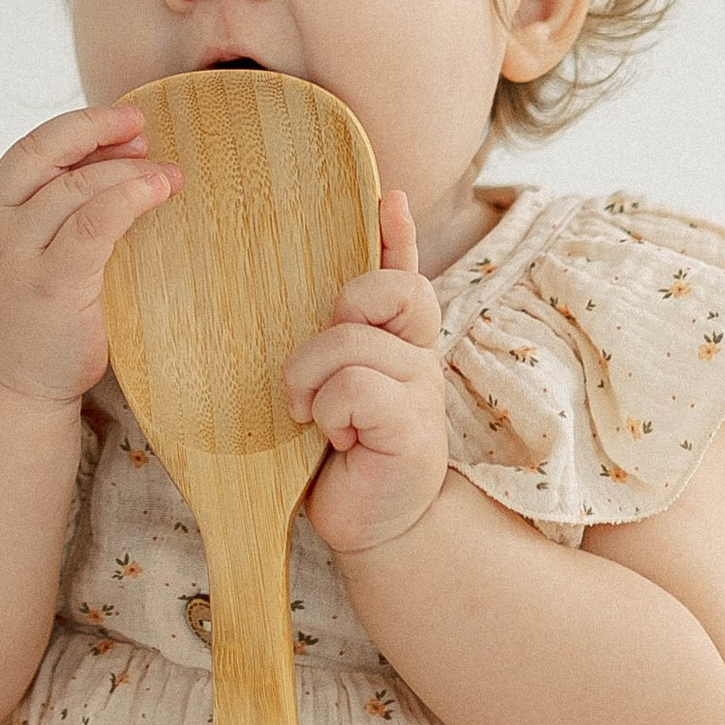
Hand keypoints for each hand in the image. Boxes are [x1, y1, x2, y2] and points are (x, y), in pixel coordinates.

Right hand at [0, 102, 175, 407]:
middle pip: (48, 155)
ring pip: (76, 189)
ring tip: (169, 174)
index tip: (128, 121)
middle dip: (102, 134)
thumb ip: (51, 207)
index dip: (82, 127)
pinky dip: (128, 200)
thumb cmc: (30, 311)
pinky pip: (93, 227)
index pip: (33, 148)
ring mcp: (17, 258)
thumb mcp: (25, 248)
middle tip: (147, 134)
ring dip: (128, 172)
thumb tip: (120, 154)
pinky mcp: (51, 288)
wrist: (8, 386)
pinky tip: (158, 193)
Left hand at [280, 186, 449, 557]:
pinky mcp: (414, 425)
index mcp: (394, 339)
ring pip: (350, 342)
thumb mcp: (322, 387)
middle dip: (344, 306)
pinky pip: (354, 388)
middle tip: (315, 366)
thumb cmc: (335, 455)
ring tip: (314, 419)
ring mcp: (421, 387)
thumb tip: (303, 299)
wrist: (369, 525)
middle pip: (385, 289)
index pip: (401, 271)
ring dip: (312, 382)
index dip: (396, 233)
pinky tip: (338, 440)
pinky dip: (330, 413)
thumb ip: (321, 342)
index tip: (389, 199)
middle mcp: (416, 354)